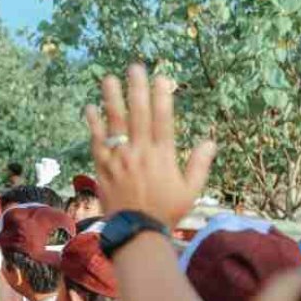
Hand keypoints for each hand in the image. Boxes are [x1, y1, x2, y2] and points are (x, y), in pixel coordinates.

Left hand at [85, 64, 216, 227]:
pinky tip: (90, 108)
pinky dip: (93, 125)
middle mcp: (140, 153)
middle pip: (138, 114)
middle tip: (134, 68)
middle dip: (137, 89)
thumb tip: (210, 141)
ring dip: (111, 99)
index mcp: (163, 156)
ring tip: (108, 79)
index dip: (162, 97)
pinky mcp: (103, 168)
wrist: (136, 232)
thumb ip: (199, 165)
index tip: (161, 77)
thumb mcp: (190, 191)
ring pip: (115, 124)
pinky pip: (97, 142)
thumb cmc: (166, 212)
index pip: (163, 119)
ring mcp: (119, 160)